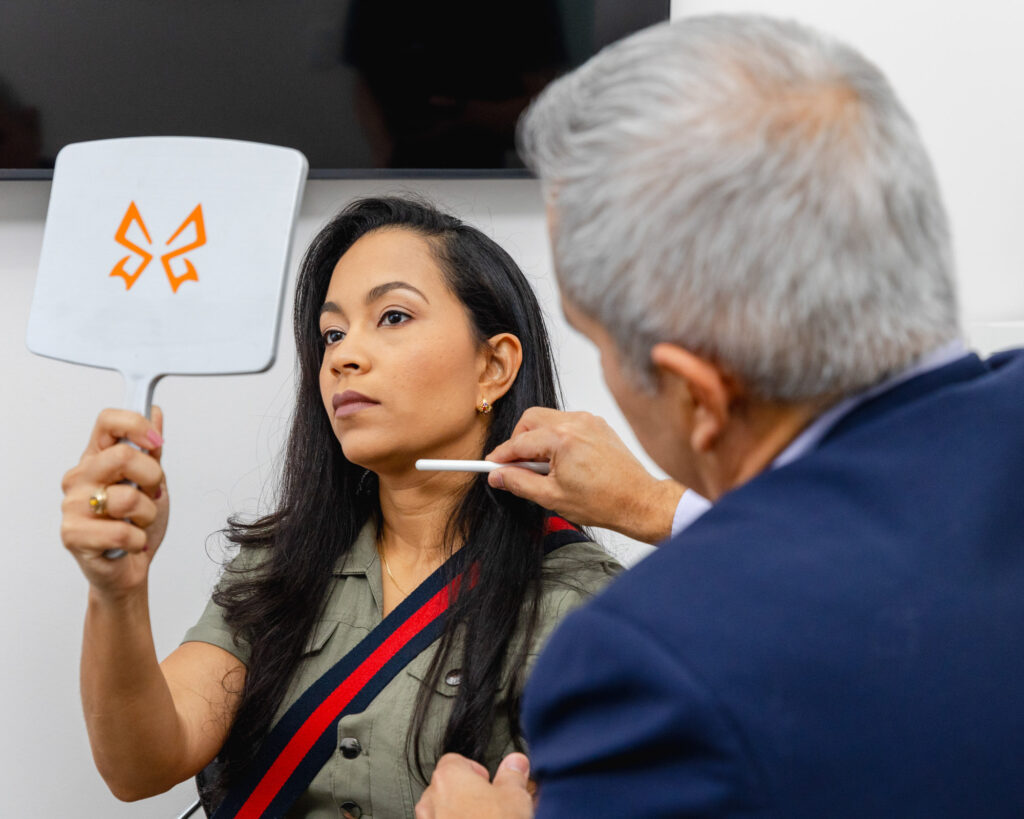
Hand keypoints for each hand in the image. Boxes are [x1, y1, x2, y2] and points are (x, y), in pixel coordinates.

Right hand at [60, 408, 168, 594]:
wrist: (128, 569)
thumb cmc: (137, 525)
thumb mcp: (153, 483)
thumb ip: (151, 450)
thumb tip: (154, 412)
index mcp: (96, 458)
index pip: (107, 421)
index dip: (136, 425)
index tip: (155, 443)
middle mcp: (80, 477)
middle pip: (123, 456)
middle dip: (152, 478)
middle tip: (152, 494)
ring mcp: (73, 505)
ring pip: (127, 497)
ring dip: (147, 515)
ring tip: (138, 524)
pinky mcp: (72, 535)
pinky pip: (122, 532)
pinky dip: (138, 540)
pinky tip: (130, 543)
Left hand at [415, 753, 533, 818]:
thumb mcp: (515, 797)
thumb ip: (513, 775)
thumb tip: (516, 763)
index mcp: (448, 777)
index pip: (455, 761)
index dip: (475, 771)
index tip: (491, 782)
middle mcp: (430, 801)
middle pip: (447, 789)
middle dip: (467, 797)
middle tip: (491, 807)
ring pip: (442, 814)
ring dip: (459, 818)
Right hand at [486, 408, 683, 543]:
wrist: (638, 501)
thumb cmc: (603, 501)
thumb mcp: (551, 497)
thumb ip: (519, 483)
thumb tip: (498, 475)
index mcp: (562, 438)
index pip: (519, 442)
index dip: (501, 456)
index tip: (490, 465)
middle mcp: (576, 422)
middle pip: (530, 420)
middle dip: (518, 441)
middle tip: (517, 466)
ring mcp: (589, 421)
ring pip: (548, 419)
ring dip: (538, 439)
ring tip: (544, 468)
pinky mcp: (598, 425)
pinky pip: (567, 423)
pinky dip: (557, 437)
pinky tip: (562, 461)